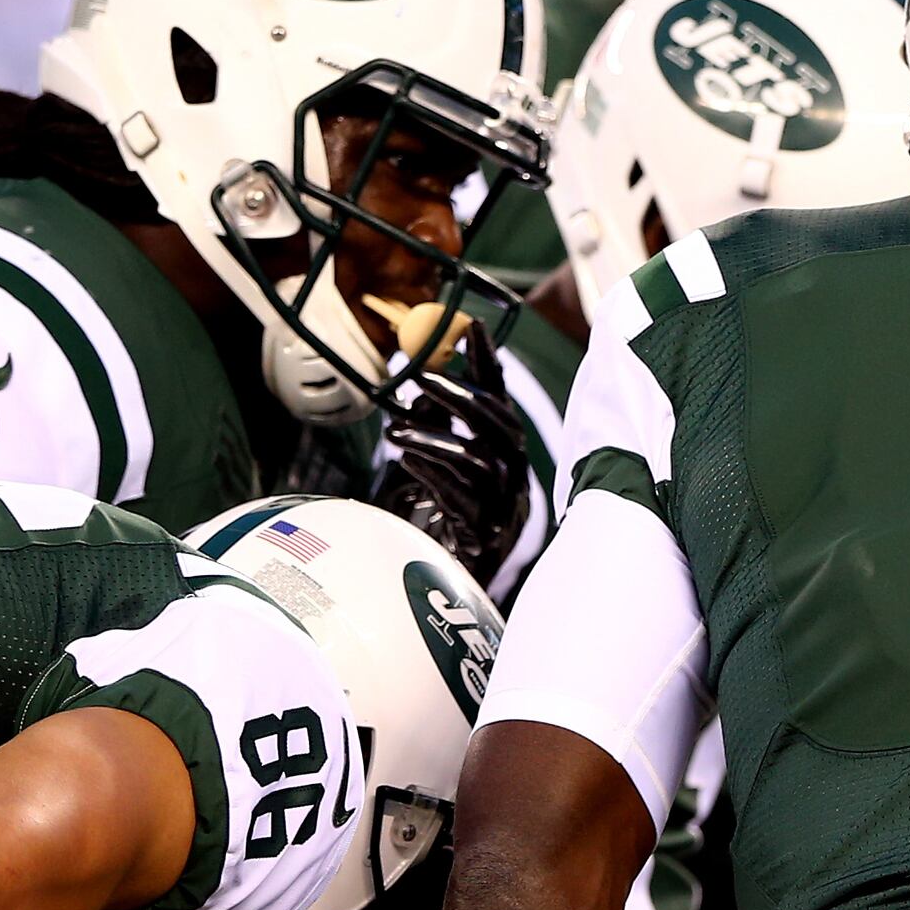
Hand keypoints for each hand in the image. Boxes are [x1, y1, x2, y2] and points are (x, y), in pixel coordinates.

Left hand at [369, 358, 533, 585]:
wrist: (468, 582)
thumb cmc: (457, 517)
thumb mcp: (453, 466)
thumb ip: (444, 429)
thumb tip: (422, 388)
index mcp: (508, 452)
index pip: (503, 398)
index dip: (489, 363)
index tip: (473, 328)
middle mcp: (515, 473)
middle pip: (497, 423)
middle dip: (459, 396)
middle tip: (421, 380)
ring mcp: (505, 503)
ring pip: (477, 457)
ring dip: (433, 439)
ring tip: (394, 435)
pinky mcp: (486, 532)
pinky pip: (460, 496)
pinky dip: (432, 474)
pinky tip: (409, 463)